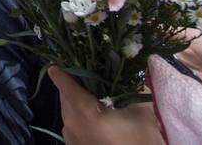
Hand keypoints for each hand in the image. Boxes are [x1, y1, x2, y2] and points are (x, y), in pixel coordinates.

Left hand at [47, 67, 162, 144]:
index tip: (58, 64)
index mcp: (84, 112)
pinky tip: (95, 119)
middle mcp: (71, 124)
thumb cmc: (139, 143)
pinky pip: (71, 125)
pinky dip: (78, 117)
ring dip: (76, 103)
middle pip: (65, 97)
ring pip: (67, 112)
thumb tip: (133, 71)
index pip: (65, 85)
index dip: (62, 72)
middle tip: (87, 78)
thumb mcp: (143, 115)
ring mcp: (70, 139)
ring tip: (94, 98)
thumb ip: (135, 90)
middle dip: (72, 86)